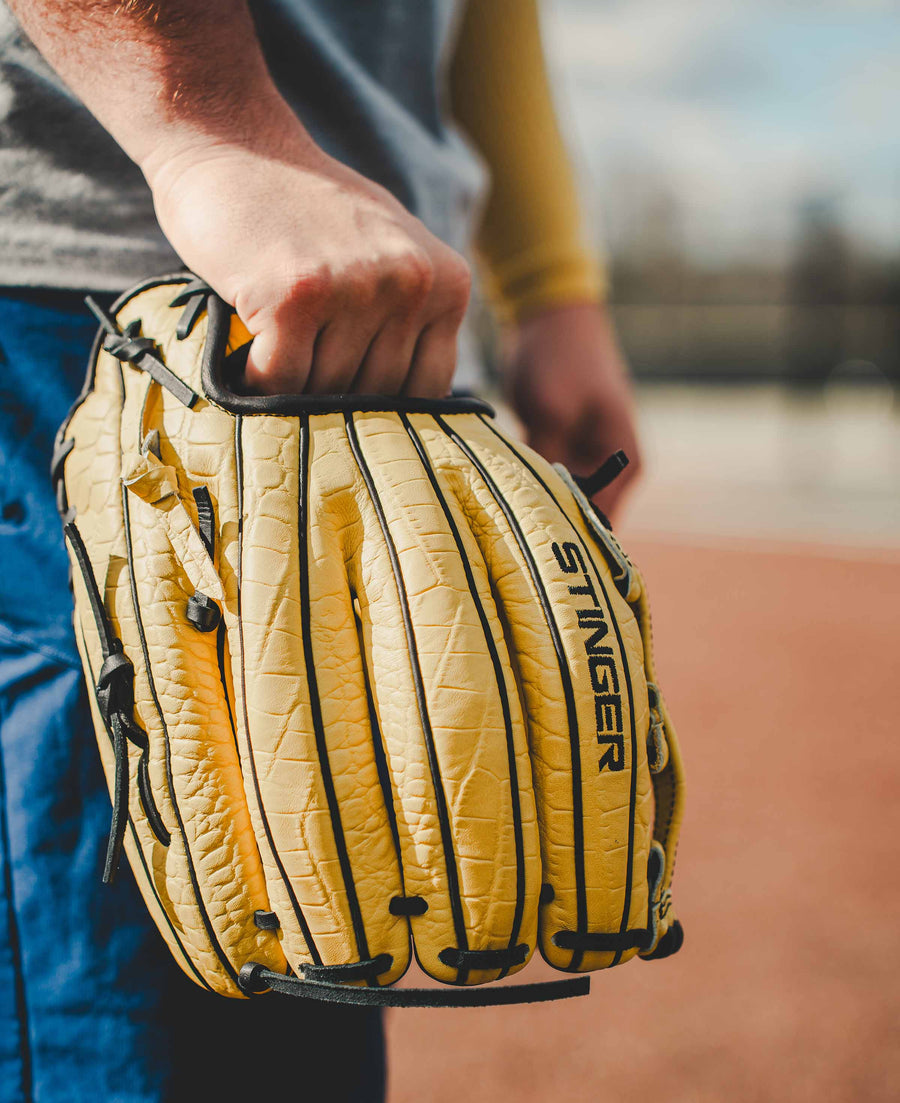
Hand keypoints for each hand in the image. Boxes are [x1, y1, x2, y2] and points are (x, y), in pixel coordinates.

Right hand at [144, 111, 470, 397]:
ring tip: (273, 341)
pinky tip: (247, 350)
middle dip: (332, 391)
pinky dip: (255, 379)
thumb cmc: (305, 213)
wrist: (230, 144)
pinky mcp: (295, 298)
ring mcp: (355, 289)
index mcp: (447, 282)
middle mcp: (412, 284)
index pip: (426, 389)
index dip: (380, 401)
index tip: (345, 389)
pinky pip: (280, 382)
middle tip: (297, 358)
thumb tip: (411, 416)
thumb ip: (411, 320)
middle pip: (374, 394)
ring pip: (326, 391)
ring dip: (291, 384)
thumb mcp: (388, 253)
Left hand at [503, 302, 640, 522]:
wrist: (550, 312)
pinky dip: (521, 481)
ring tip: (494, 514)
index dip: (568, 542)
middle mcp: (611, 467)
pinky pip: (541, 478)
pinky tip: (491, 487)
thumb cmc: (560, 358)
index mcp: (625, 463)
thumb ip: (545, 462)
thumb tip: (530, 508)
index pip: (602, 525)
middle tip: (502, 541)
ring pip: (557, 499)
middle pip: (579, 516)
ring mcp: (586, 456)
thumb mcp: (551, 411)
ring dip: (530, 503)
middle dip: (544, 525)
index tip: (528, 554)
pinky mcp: (561, 445)